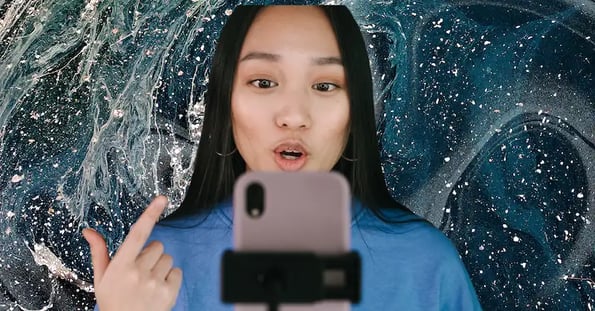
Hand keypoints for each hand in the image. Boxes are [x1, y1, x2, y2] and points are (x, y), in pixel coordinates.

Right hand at [82, 196, 181, 310]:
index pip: (138, 233)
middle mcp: (138, 273)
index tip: (162, 199)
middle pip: (157, 246)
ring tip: (147, 282)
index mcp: (120, 266)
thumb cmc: (113, 302)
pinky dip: (170, 278)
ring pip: (168, 258)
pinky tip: (157, 289)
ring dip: (160, 266)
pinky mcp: (170, 292)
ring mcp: (155, 283)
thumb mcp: (101, 278)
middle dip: (150, 254)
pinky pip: (177, 272)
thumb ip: (99, 252)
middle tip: (139, 271)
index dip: (150, 214)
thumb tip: (88, 231)